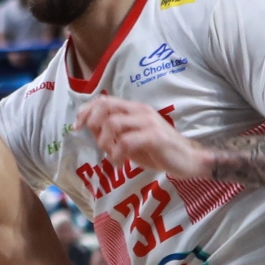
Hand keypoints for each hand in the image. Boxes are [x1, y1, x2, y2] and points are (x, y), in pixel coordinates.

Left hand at [73, 96, 205, 179]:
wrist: (188, 160)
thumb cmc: (158, 151)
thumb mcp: (131, 140)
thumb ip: (114, 134)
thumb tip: (91, 132)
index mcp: (133, 109)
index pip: (103, 101)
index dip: (85, 111)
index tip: (76, 127)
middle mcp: (140, 111)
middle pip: (105, 106)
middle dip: (93, 125)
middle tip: (99, 143)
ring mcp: (148, 122)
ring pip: (113, 123)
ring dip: (105, 143)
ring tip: (112, 155)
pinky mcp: (155, 137)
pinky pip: (126, 142)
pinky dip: (117, 154)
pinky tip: (120, 163)